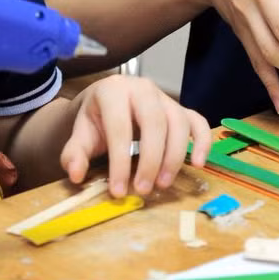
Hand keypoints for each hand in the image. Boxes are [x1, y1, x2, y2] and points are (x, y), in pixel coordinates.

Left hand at [60, 75, 212, 197]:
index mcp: (114, 91)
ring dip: (175, 156)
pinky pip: (198, 121)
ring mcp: (165, 97)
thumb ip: (74, 154)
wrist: (106, 101)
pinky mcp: (180, 109)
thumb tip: (77, 174)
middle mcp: (143, 89)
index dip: (120, 160)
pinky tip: (199, 164)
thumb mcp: (79, 134)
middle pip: (155, 122)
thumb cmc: (95, 119)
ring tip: (163, 184)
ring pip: (179, 123)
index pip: (120, 126)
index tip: (118, 190)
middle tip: (144, 189)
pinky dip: (203, 141)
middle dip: (151, 159)